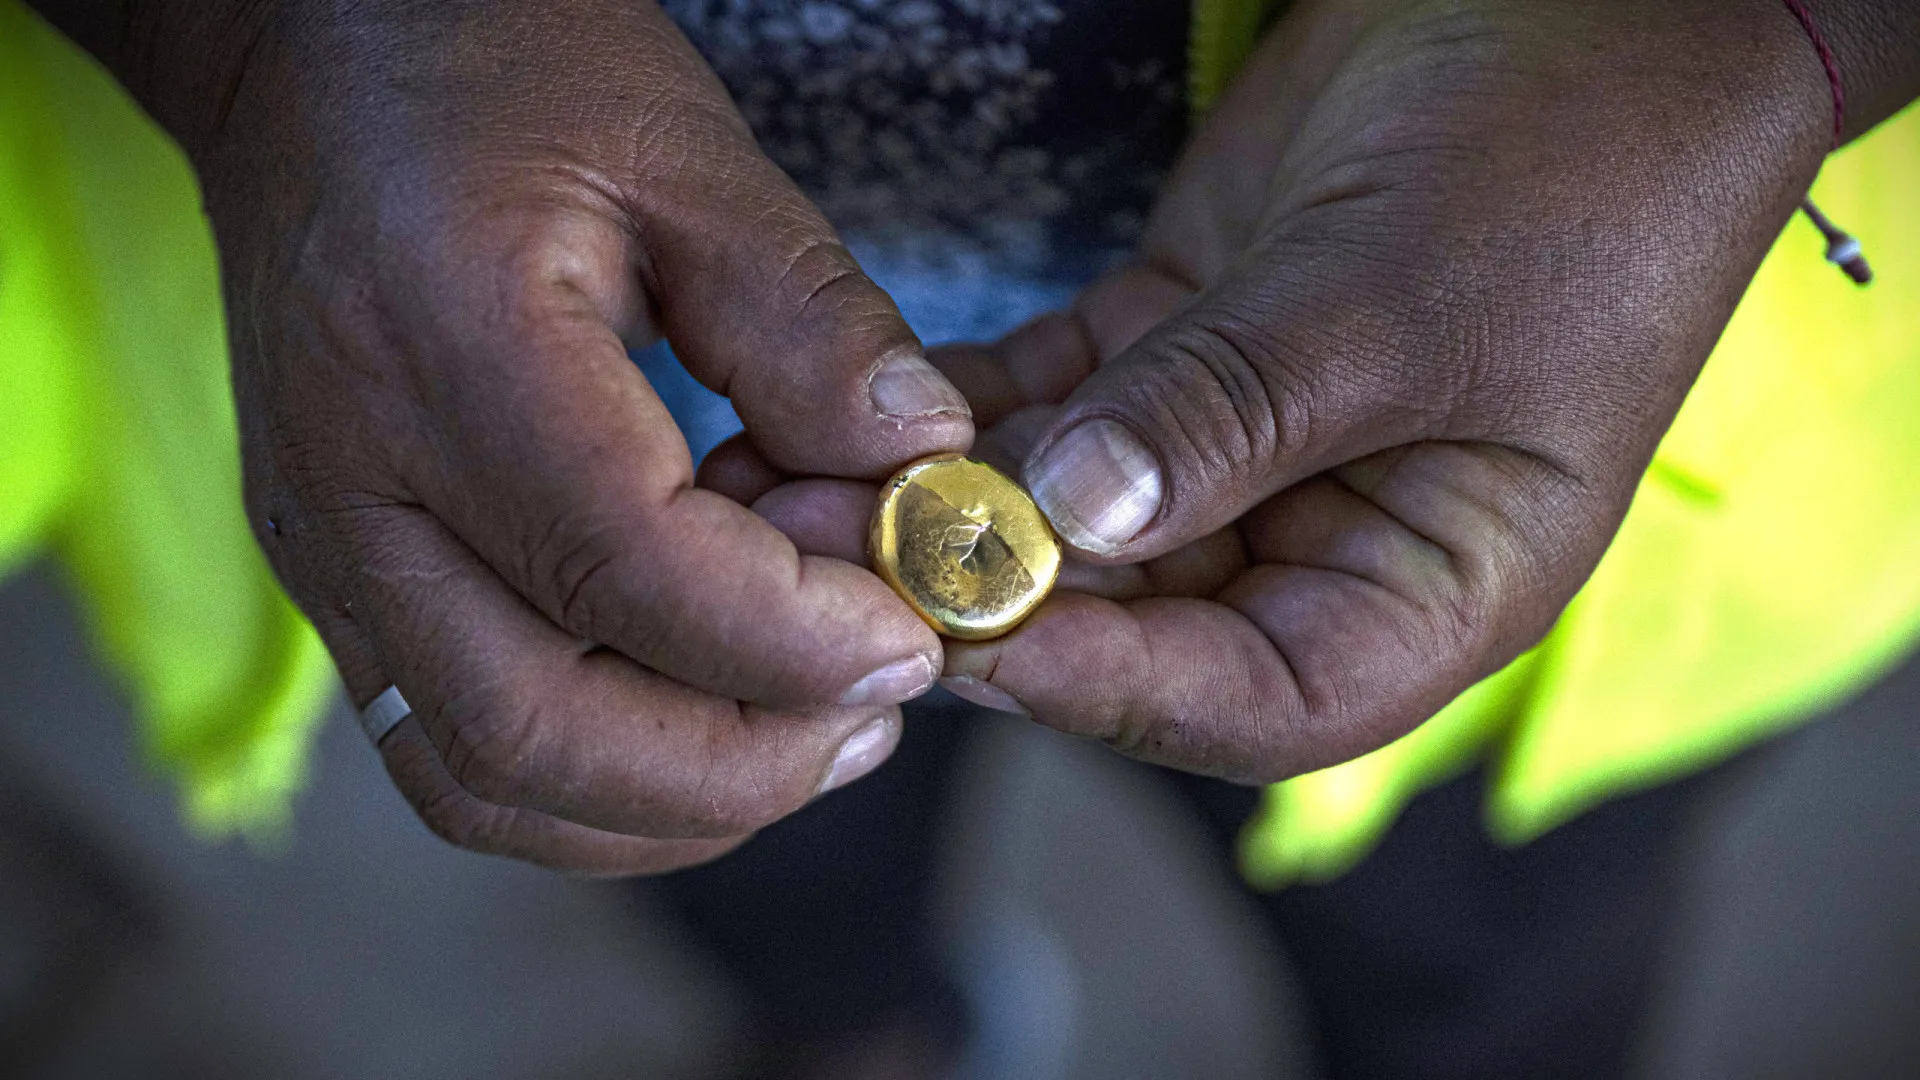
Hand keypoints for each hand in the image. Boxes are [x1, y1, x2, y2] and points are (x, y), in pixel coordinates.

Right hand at [56, 0, 975, 872]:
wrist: (316, 69)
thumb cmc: (500, 76)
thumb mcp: (684, 150)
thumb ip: (809, 318)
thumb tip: (921, 467)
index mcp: (443, 348)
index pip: (624, 568)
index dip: (791, 636)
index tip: (916, 628)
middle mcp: (356, 482)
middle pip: (537, 728)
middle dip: (744, 763)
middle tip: (881, 706)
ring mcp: (331, 552)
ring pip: (486, 781)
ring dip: (673, 803)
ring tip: (815, 734)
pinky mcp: (343, 583)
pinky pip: (455, 757)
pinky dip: (598, 793)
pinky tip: (711, 732)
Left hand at [926, 0, 1867, 781]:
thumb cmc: (1572, 162)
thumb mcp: (1400, 303)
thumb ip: (1231, 415)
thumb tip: (1070, 516)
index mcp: (1435, 583)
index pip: (1265, 701)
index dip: (1122, 694)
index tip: (986, 645)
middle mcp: (1334, 532)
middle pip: (1145, 617)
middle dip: (1001, 597)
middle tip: (847, 566)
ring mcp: (1250, 440)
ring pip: (1080, 513)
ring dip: (954, 504)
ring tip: (811, 490)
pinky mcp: (1186, 345)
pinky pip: (1058, 403)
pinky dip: (969, 410)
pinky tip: (870, 411)